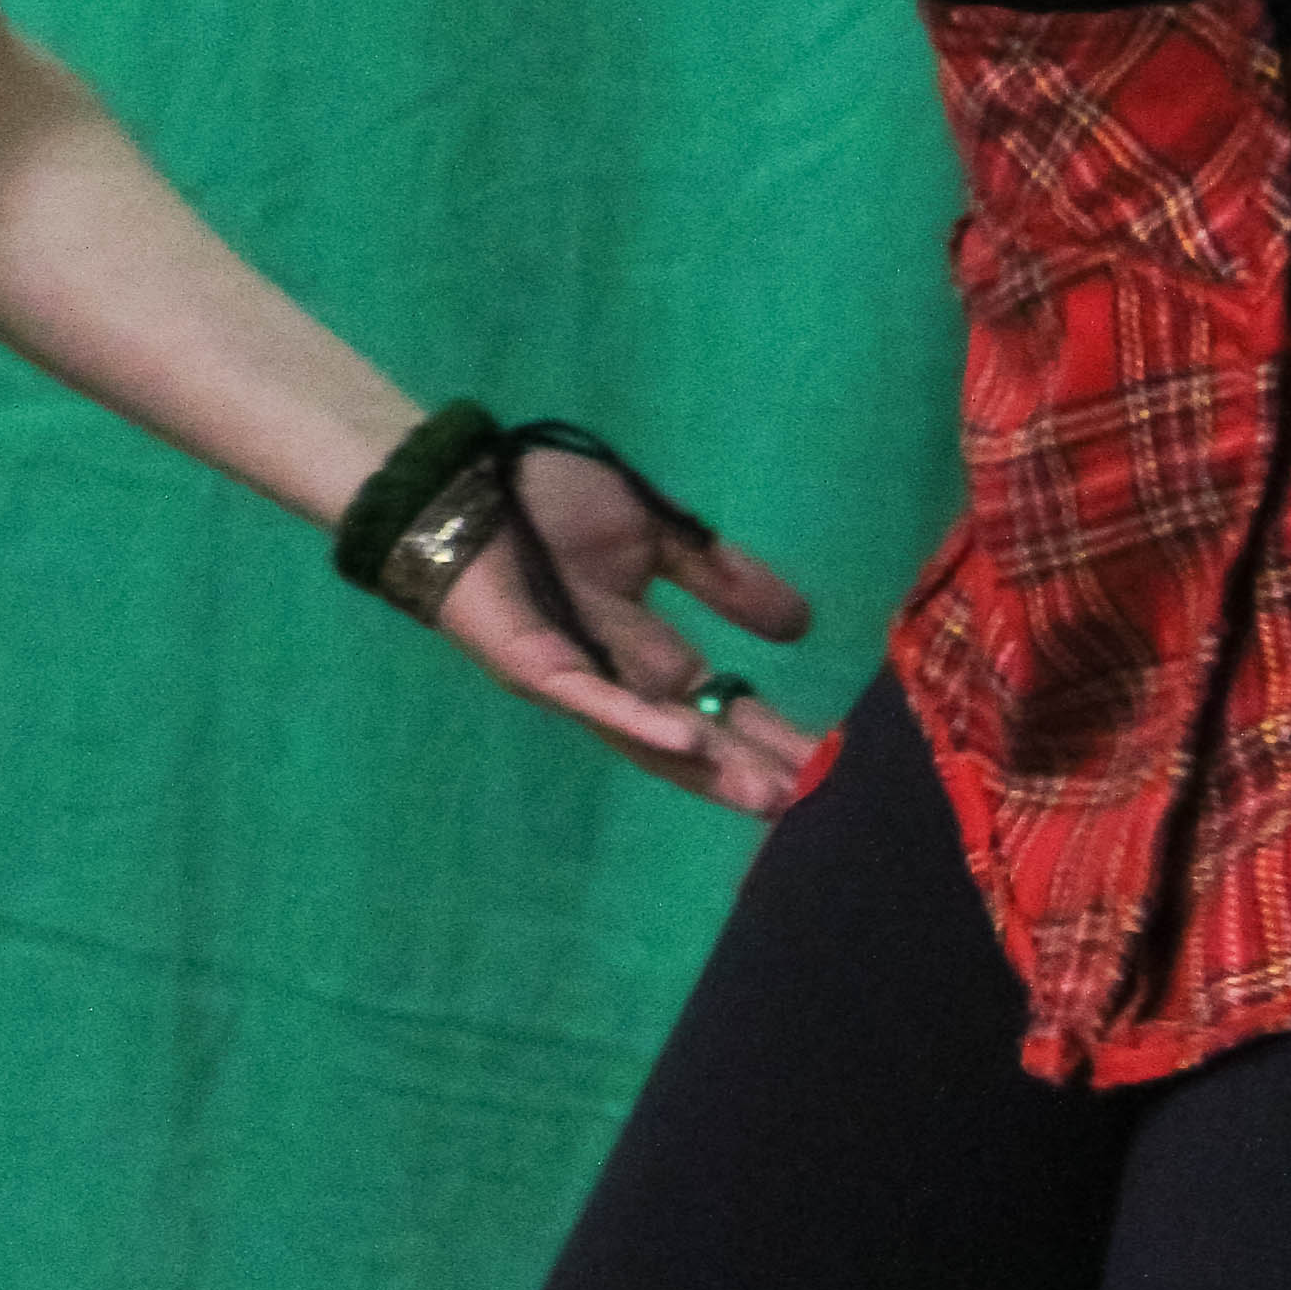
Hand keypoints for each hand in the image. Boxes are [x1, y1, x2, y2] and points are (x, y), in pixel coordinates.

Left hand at [432, 441, 815, 815]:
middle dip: (757, 769)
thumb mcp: (655, 533)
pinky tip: (693, 745)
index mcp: (643, 650)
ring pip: (654, 739)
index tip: (834, 762)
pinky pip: (597, 702)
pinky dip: (644, 725)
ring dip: (714, 771)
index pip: (720, 704)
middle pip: (699, 738)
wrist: (455, 486)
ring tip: (774, 796)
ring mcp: (577, 682)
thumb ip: (719, 575)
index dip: (770, 733)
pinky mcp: (537, 669)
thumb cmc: (544, 502)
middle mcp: (616, 680)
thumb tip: (803, 626)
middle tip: (823, 803)